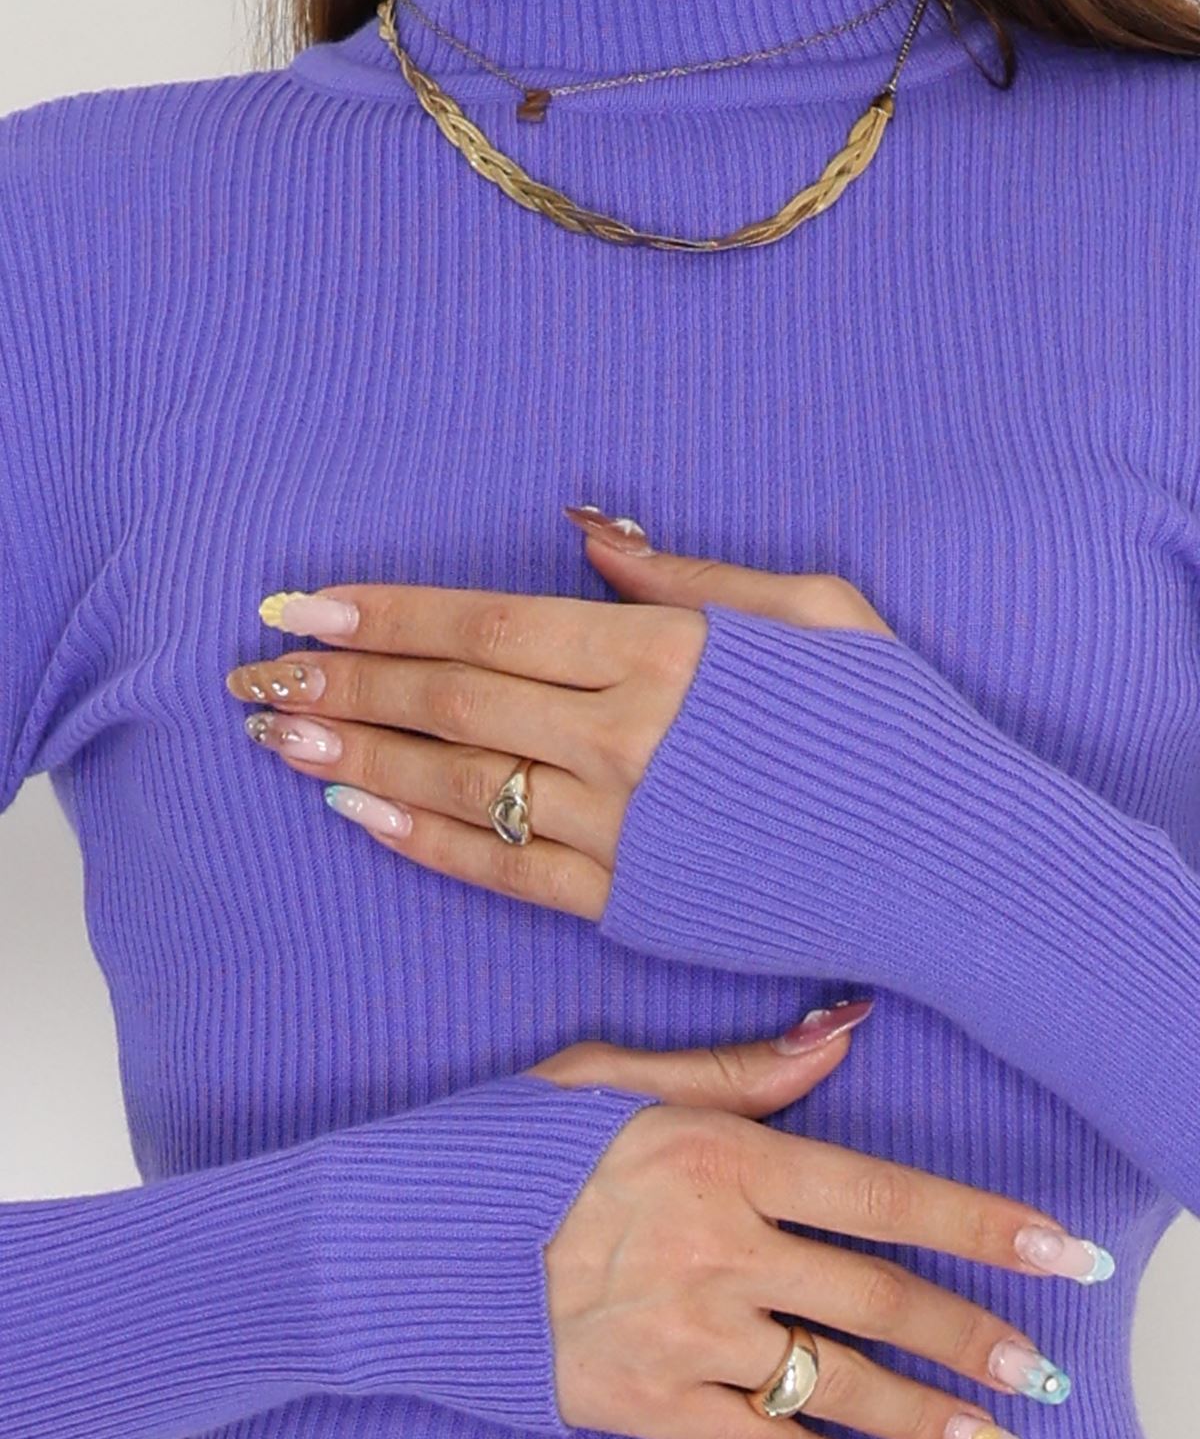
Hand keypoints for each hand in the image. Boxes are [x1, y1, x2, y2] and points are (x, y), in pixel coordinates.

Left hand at [226, 507, 895, 917]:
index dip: (384, 611)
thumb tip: (584, 531)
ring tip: (275, 733)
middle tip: (255, 669)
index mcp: (666, 653)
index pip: (487, 623)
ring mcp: (623, 830)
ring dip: (355, 755)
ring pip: (457, 783)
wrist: (953, 863)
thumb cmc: (895, 726)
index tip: (303, 600)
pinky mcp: (630, 907)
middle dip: (342, 679)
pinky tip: (355, 813)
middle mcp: (627, 739)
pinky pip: (501, 870)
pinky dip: (422, 840)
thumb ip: (685, 579)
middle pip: (450, 700)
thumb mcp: (811, 613)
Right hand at [531, 1010, 1105, 1438]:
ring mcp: (682, 1335)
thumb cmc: (496, 1152)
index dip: (978, 1224)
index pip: (879, 1192)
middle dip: (972, 1336)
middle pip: (875, 1297)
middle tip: (1039, 1365)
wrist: (391, 1247)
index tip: (1054, 1252)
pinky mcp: (645, 1406)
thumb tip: (842, 1032)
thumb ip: (735, 1068)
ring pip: (835, 1384)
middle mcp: (713, 1247)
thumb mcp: (607, 1080)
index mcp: (713, 1155)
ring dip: (928, 1418)